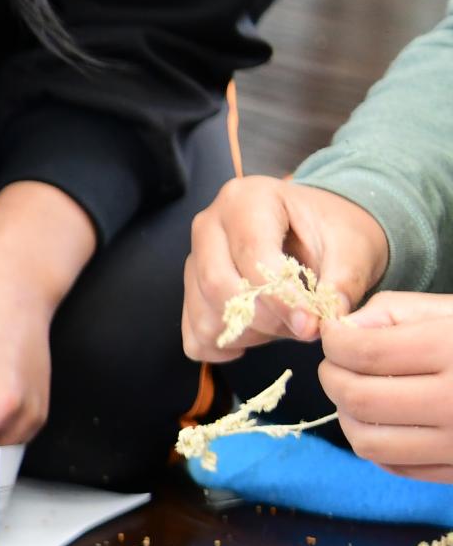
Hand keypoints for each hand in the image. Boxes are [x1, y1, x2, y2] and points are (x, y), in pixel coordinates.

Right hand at [184, 175, 388, 357]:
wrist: (323, 231)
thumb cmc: (336, 233)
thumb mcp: (354, 248)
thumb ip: (343, 282)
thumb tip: (326, 321)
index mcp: (247, 200)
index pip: (250, 254)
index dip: (281, 297)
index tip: (311, 324)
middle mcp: (209, 224)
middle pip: (217, 282)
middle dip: (264, 318)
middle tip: (303, 327)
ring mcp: (195, 257)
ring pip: (204, 312)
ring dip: (248, 334)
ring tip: (286, 326)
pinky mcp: (192, 289)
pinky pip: (195, 332)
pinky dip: (225, 345)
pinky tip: (258, 337)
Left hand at [316, 291, 452, 479]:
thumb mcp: (451, 310)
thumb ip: (393, 312)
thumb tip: (344, 331)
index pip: (363, 352)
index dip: (334, 341)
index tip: (335, 336)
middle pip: (359, 399)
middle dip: (332, 377)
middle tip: (337, 365)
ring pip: (368, 441)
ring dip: (348, 415)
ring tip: (357, 393)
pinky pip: (397, 467)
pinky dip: (377, 444)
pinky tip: (387, 421)